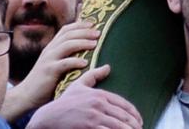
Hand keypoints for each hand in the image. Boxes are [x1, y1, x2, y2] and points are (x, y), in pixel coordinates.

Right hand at [0, 20, 98, 119]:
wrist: (26, 95)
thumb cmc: (44, 82)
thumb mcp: (54, 65)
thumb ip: (65, 57)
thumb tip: (85, 54)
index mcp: (51, 47)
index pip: (65, 30)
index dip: (79, 25)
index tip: (93, 24)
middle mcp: (49, 50)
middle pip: (68, 35)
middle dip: (84, 32)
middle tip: (98, 33)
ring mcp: (48, 59)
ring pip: (67, 45)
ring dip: (82, 42)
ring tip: (95, 44)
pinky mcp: (48, 71)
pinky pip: (63, 63)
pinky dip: (75, 61)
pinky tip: (86, 63)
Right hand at [28, 65, 143, 128]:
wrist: (49, 117)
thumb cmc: (64, 102)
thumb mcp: (78, 85)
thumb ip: (94, 75)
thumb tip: (108, 66)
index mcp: (99, 94)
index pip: (123, 104)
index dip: (134, 114)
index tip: (139, 120)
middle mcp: (98, 104)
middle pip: (123, 116)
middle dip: (134, 125)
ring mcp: (94, 116)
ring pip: (118, 126)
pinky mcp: (88, 127)